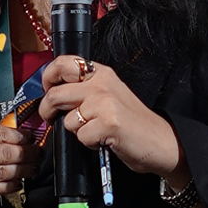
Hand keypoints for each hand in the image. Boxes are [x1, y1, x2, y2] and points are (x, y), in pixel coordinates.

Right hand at [0, 97, 39, 205]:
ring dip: (24, 170)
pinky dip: (9, 186)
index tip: (29, 137)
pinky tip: (17, 181)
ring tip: (34, 166)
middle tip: (39, 152)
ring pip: (5, 174)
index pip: (3, 133)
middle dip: (29, 153)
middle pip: (9, 155)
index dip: (22, 136)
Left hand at [38, 56, 190, 188]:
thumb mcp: (110, 94)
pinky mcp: (108, 123)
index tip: (47, 91)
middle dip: (48, 111)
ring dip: (76, 131)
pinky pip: (80, 136)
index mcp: (102, 73)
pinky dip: (88, 143)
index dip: (47, 78)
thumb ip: (85, 89)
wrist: (160, 141)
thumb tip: (53, 91)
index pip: (63, 64)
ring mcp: (105, 103)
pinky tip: (103, 140)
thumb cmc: (133, 122)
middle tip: (52, 118)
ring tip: (94, 131)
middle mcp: (102, 84)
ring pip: (67, 119)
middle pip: (56, 94)